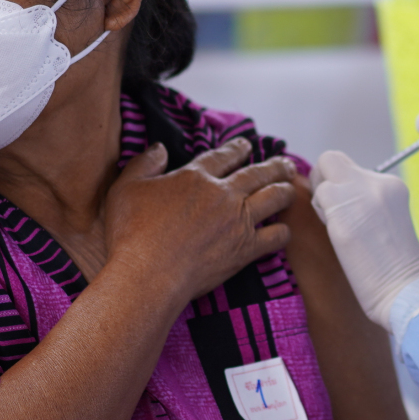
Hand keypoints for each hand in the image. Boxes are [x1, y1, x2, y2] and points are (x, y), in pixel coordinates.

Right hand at [102, 138, 296, 309]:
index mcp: (195, 177)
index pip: (223, 156)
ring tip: (292, 186)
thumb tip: (159, 149)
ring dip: (285, 190)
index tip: (246, 145)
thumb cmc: (132, 233)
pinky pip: (275, 236)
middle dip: (274, 165)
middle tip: (285, 163)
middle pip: (257, 173)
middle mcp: (223, 195)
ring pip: (273, 198)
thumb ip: (144, 164)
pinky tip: (285, 230)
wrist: (149, 274)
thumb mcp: (126, 188)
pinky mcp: (245, 249)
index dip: (237, 149)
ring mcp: (238, 222)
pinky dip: (283, 232)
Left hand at [309, 151, 418, 328]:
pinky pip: (319, 196)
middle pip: (332, 160)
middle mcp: (377, 181)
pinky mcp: (343, 206)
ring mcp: (360, 191)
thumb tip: (334, 196)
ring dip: (321, 202)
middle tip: (331, 213)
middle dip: (322, 182)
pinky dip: (321, 214)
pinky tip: (338, 235)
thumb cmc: (393, 266)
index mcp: (392, 185)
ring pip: (321, 176)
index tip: (345, 212)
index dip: (339, 187)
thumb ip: (365, 202)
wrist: (405, 288)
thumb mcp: (387, 220)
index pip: (351, 169)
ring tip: (341, 230)